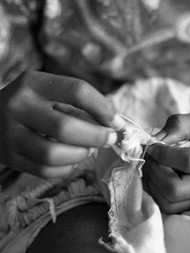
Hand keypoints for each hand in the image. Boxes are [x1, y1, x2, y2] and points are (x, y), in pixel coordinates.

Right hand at [0, 70, 122, 177]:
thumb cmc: (30, 102)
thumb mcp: (47, 90)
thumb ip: (78, 102)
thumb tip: (115, 123)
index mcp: (33, 83)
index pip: (77, 91)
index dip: (103, 107)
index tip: (116, 121)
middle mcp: (18, 106)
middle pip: (66, 127)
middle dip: (96, 136)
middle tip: (109, 138)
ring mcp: (10, 134)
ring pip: (54, 154)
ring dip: (80, 154)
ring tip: (88, 148)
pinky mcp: (8, 157)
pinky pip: (44, 170)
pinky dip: (66, 168)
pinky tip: (71, 159)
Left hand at [144, 112, 189, 213]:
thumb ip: (178, 126)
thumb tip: (153, 143)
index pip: (188, 162)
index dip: (163, 153)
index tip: (153, 143)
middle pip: (175, 190)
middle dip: (155, 172)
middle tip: (152, 156)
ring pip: (170, 204)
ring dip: (153, 184)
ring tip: (155, 165)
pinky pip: (171, 208)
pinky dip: (157, 193)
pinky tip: (160, 175)